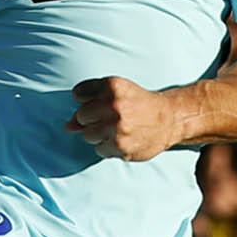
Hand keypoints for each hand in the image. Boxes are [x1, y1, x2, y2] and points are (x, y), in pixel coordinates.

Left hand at [66, 76, 186, 161]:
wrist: (170, 119)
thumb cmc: (138, 103)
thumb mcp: (116, 91)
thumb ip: (89, 100)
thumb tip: (67, 127)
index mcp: (113, 87)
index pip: (78, 94)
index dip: (87, 100)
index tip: (101, 102)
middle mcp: (115, 106)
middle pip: (81, 117)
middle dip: (91, 119)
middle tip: (111, 118)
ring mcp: (118, 128)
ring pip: (88, 135)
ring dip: (98, 134)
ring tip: (117, 129)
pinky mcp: (121, 147)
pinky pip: (100, 150)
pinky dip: (108, 147)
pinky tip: (123, 139)